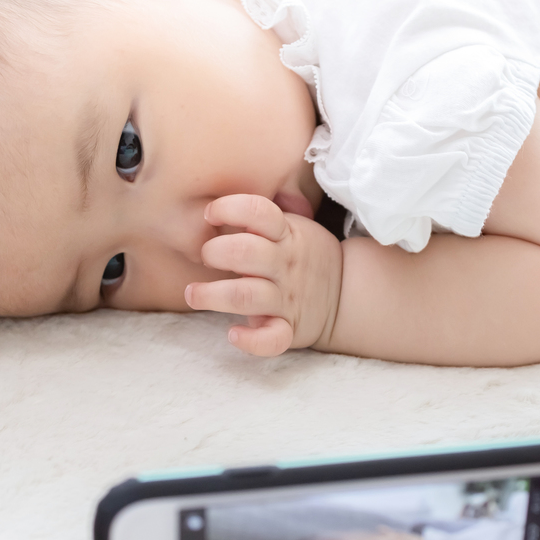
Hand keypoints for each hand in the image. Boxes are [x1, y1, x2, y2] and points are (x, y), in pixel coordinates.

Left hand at [186, 193, 343, 356]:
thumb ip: (261, 218)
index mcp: (286, 234)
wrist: (345, 294)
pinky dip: (251, 341)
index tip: (210, 214)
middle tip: (205, 257)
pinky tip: (234, 333)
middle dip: (214, 251)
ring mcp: (287, 299)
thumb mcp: (293, 227)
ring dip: (213, 295)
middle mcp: (285, 265)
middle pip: (244, 252)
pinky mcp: (289, 329)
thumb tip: (214, 198)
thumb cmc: (303, 255)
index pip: (258, 211)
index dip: (229, 208)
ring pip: (246, 296)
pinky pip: (272, 340)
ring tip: (193, 294)